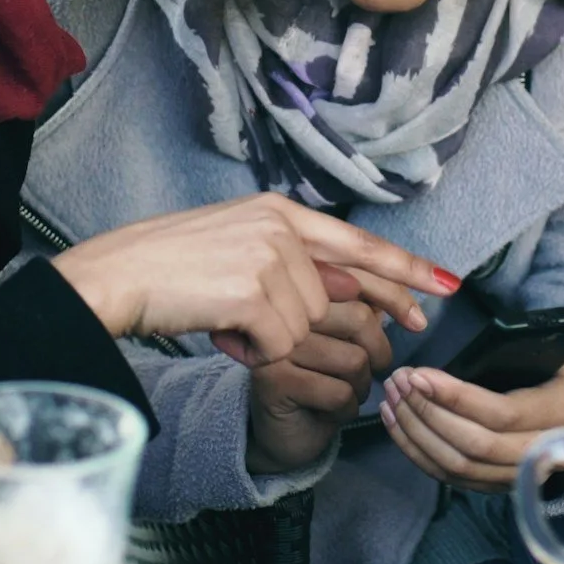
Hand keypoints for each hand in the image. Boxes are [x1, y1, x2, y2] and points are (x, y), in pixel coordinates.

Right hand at [49, 193, 458, 365]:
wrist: (118, 275)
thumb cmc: (168, 268)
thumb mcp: (236, 248)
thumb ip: (292, 263)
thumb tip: (349, 295)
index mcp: (278, 211)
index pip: (358, 242)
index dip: (405, 267)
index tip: (445, 286)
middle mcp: (280, 226)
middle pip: (334, 298)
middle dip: (326, 325)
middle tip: (358, 330)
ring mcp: (268, 256)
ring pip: (307, 325)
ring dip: (271, 339)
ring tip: (226, 323)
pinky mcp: (253, 291)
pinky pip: (280, 343)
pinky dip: (254, 352)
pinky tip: (223, 334)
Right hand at [247, 300, 394, 473]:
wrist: (286, 430)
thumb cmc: (322, 380)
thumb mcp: (348, 342)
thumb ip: (365, 315)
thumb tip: (395, 297)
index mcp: (304, 292)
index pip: (360, 285)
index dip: (392, 303)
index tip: (410, 323)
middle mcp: (286, 312)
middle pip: (359, 318)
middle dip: (377, 354)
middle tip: (366, 373)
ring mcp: (278, 345)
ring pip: (353, 360)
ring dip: (360, 389)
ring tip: (341, 395)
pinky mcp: (274, 381)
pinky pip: (339, 394)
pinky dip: (345, 411)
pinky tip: (326, 413)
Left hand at [377, 327, 563, 493]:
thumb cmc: (562, 380)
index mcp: (560, 416)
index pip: (501, 414)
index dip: (456, 397)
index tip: (419, 374)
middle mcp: (542, 453)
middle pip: (473, 445)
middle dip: (428, 413)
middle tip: (398, 381)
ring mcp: (516, 476)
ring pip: (456, 466)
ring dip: (416, 432)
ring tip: (391, 397)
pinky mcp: (493, 486)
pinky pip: (448, 478)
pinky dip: (416, 452)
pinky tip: (395, 423)